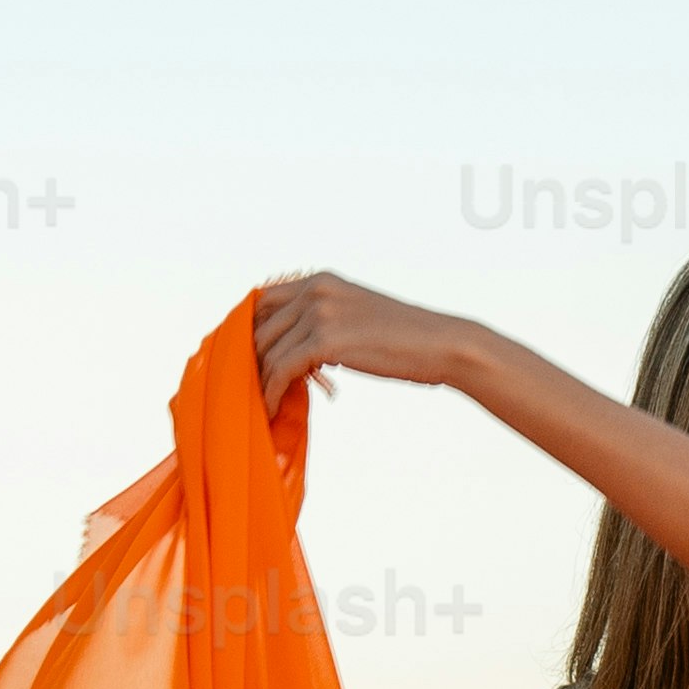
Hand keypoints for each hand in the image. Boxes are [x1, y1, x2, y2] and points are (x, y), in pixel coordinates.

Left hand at [250, 272, 478, 410]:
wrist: (441, 345)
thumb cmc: (403, 340)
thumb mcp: (355, 315)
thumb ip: (321, 320)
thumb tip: (289, 348)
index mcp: (320, 281)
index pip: (263, 301)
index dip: (249, 332)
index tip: (247, 361)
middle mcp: (315, 290)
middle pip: (259, 327)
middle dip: (251, 361)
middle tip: (251, 389)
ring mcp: (319, 312)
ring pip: (266, 351)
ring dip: (260, 381)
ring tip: (262, 403)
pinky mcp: (325, 340)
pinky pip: (280, 369)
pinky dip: (272, 391)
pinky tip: (273, 407)